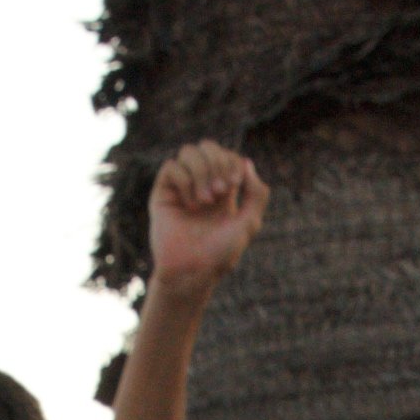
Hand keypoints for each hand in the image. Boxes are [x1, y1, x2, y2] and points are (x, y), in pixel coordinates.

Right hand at [149, 141, 266, 291]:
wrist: (193, 272)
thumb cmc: (221, 253)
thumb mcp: (249, 223)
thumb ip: (256, 194)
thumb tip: (246, 162)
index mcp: (222, 188)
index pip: (226, 154)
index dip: (232, 161)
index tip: (234, 184)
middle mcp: (201, 183)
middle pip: (207, 146)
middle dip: (217, 162)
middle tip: (221, 191)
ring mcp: (181, 187)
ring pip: (188, 151)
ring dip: (202, 171)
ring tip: (206, 201)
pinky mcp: (163, 193)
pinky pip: (171, 167)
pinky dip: (185, 182)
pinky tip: (190, 206)